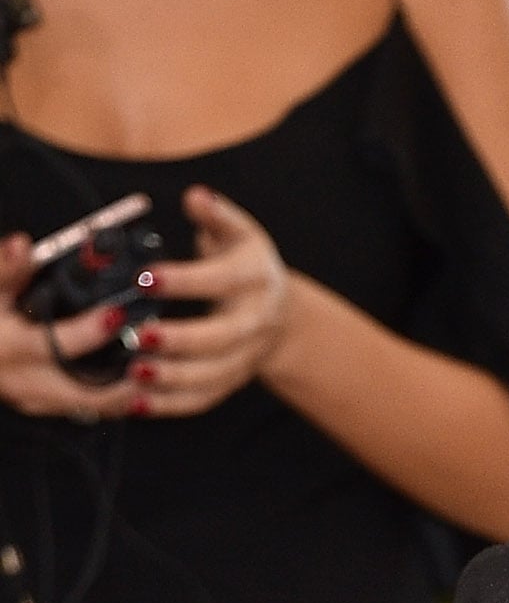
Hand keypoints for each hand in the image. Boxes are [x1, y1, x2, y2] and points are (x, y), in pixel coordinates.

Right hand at [0, 232, 144, 419]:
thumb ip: (7, 269)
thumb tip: (21, 245)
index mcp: (14, 348)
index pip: (59, 344)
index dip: (90, 330)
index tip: (117, 314)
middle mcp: (26, 381)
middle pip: (87, 392)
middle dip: (127, 383)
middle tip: (159, 364)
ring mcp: (34, 399)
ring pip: (91, 407)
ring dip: (126, 395)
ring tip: (159, 377)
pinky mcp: (40, 405)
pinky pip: (84, 409)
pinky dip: (112, 400)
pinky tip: (138, 386)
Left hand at [130, 187, 289, 415]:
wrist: (279, 315)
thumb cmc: (246, 265)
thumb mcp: (237, 231)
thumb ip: (214, 214)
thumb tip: (196, 197)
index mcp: (255, 278)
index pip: (221, 280)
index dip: (184, 281)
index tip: (144, 278)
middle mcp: (255, 322)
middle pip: (222, 338)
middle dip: (180, 339)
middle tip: (138, 334)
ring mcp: (244, 357)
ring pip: (212, 376)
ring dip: (173, 378)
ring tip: (135, 371)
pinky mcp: (229, 381)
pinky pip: (202, 399)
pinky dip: (170, 404)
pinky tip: (137, 401)